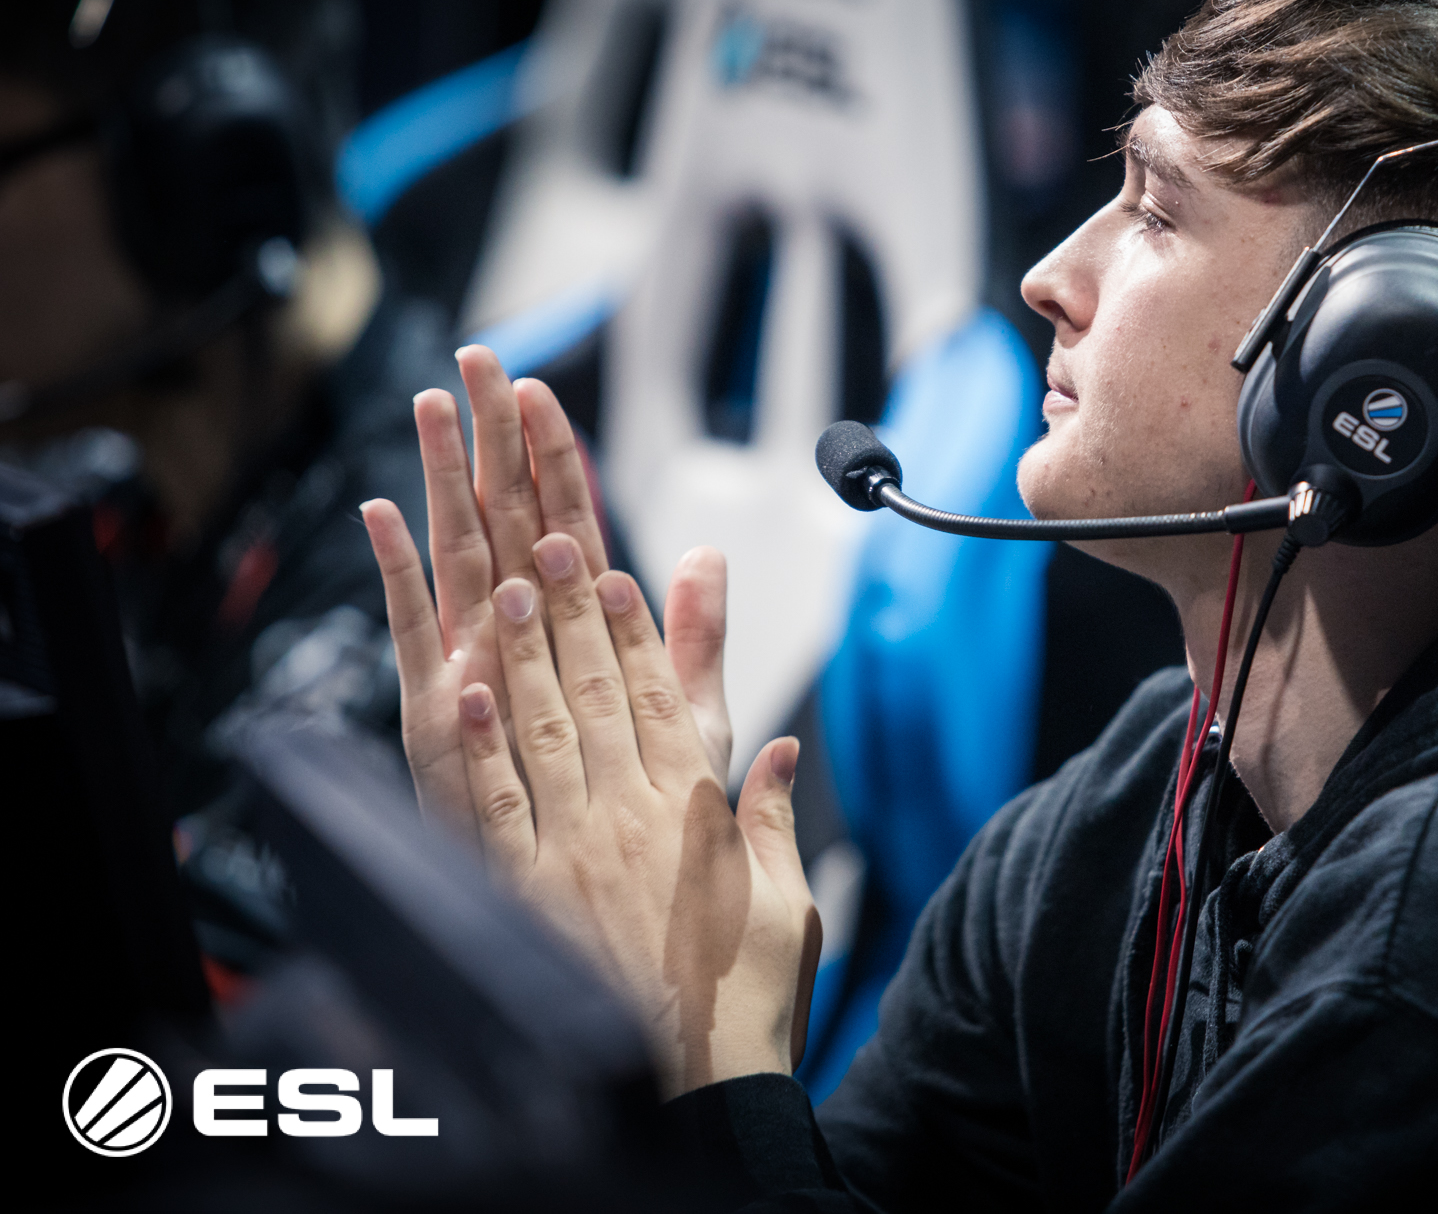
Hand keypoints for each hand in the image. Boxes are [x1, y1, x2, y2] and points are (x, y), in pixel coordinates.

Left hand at [362, 523, 820, 1096]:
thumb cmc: (745, 995)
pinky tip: (467, 694)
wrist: (700, 1082)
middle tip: (550, 539)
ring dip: (525, 654)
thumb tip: (785, 748)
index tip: (617, 569)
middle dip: (572, 611)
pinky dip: (482, 747)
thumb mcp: (785, 898)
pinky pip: (501, 806)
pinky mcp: (533, 893)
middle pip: (598, 693)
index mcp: (695, 812)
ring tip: (505, 586)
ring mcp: (578, 851)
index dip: (637, 628)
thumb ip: (772, 816)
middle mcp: (634, 816)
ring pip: (547, 731)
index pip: (661, 697)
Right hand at [369, 345, 735, 849]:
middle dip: (492, 441)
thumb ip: (690, 638)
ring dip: (440, 482)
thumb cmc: (634, 828)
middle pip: (506, 521)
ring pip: (458, 558)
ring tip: (429, 407)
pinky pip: (416, 636)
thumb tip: (705, 555)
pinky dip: (400, 577)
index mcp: (574, 637)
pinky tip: (384, 515)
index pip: (570, 525)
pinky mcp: (435, 717)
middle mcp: (515, 642)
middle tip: (479, 360)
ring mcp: (471, 672)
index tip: (543, 386)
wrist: (592, 924)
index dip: (558, 457)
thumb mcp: (685, 724)